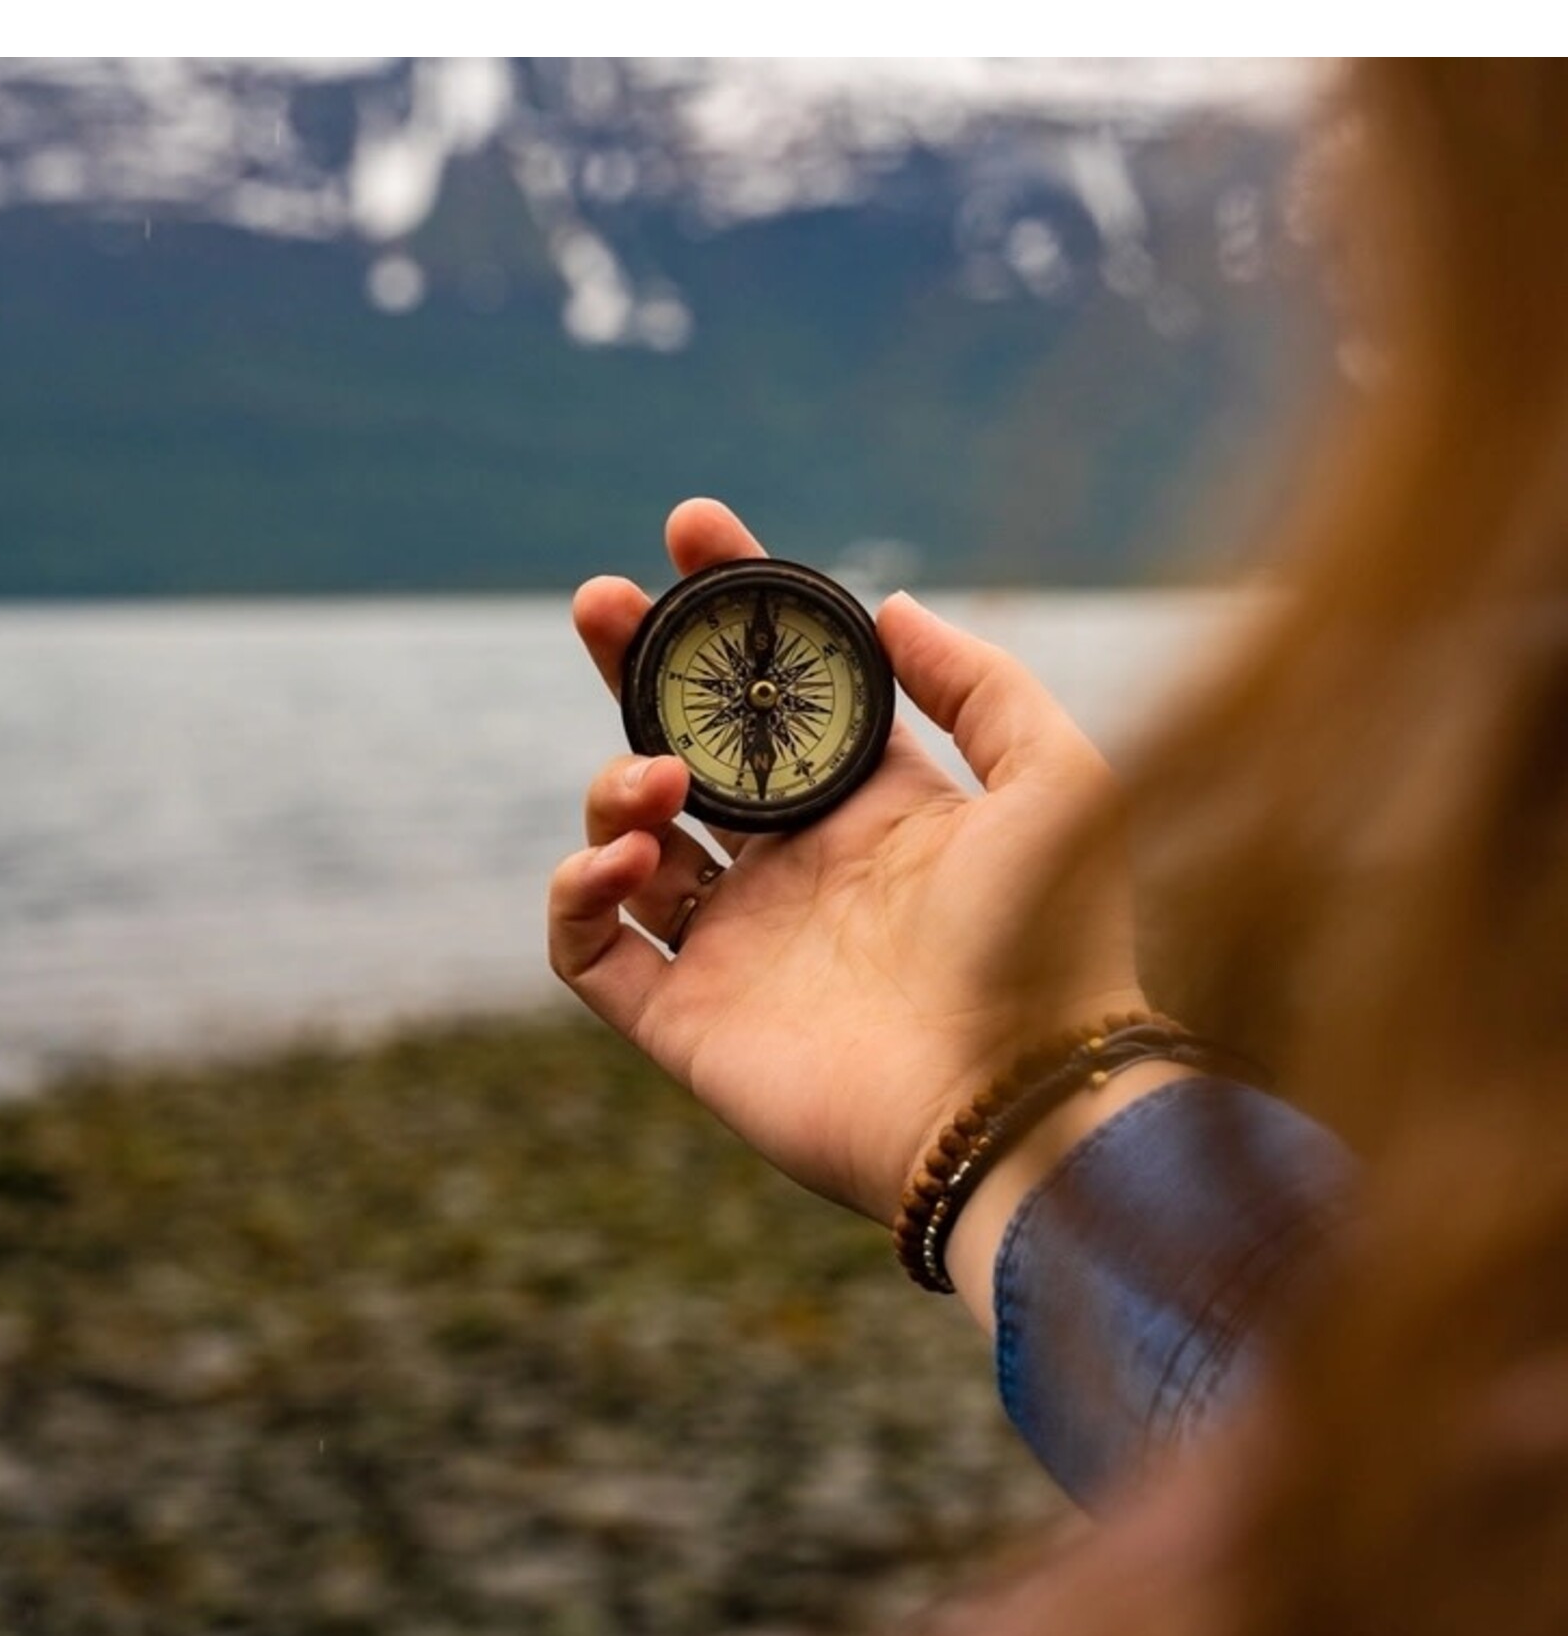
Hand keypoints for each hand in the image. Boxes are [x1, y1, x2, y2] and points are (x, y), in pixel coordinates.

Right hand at [548, 499, 1144, 1227]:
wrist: (1021, 1105)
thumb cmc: (1058, 948)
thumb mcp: (1056, 780)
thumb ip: (978, 682)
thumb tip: (884, 605)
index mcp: (871, 811)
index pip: (778, 693)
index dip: (732, 610)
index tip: (693, 530)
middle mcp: (795, 870)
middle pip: (684, 745)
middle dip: (635, 666)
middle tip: (601, 600)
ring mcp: (736, 945)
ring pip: (626, 839)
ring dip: (614, 784)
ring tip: (658, 781)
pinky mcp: (687, 1021)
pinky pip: (588, 947)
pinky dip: (578, 891)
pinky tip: (629, 859)